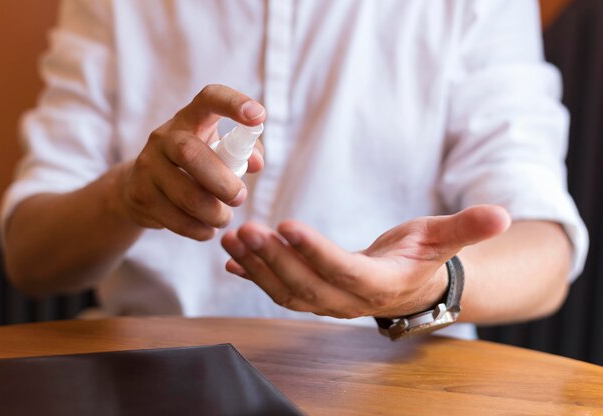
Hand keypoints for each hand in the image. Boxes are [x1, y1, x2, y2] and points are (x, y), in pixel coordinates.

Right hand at [114, 84, 265, 239]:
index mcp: (190, 118)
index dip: (234, 103)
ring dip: (215, 213)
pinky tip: (207, 229)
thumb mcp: (218, 151)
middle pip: (190, 153)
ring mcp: (148, 166)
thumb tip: (256, 163)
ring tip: (224, 217)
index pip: (209, 98)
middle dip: (222, 181)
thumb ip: (245, 152)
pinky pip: (177, 220)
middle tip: (240, 197)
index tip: (258, 116)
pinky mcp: (141, 195)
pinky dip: (200, 230)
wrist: (140, 187)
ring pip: (187, 195)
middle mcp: (164, 137)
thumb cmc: (194, 165)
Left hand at [221, 205, 510, 318]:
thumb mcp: (444, 237)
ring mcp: (327, 301)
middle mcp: (349, 299)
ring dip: (256, 266)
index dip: (317, 251)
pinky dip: (251, 274)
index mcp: (381, 283)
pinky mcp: (312, 293)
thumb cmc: (423, 257)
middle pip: (307, 284)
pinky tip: (229, 256)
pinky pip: (278, 288)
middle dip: (274, 259)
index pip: (346, 270)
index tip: (288, 225)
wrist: (409, 284)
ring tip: (232, 236)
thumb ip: (467, 228)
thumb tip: (502, 213)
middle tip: (245, 228)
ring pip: (286, 290)